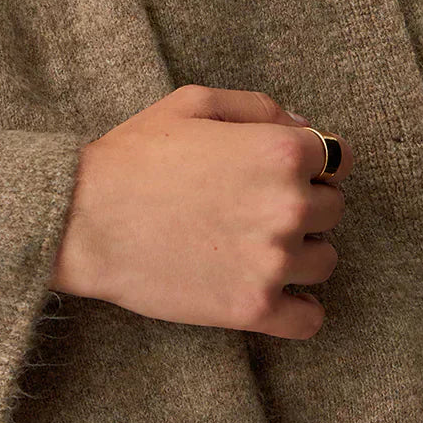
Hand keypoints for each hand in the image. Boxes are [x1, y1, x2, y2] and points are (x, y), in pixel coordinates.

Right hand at [49, 84, 352, 338]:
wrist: (85, 219)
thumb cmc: (135, 154)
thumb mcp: (194, 103)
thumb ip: (259, 107)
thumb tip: (304, 126)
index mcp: (280, 150)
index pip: (337, 157)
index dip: (311, 162)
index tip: (283, 171)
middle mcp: (289, 204)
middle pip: (333, 209)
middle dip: (304, 204)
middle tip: (256, 206)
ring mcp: (274, 261)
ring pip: (325, 261)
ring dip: (301, 253)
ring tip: (255, 246)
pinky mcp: (255, 309)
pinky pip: (310, 318)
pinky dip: (298, 308)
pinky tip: (270, 291)